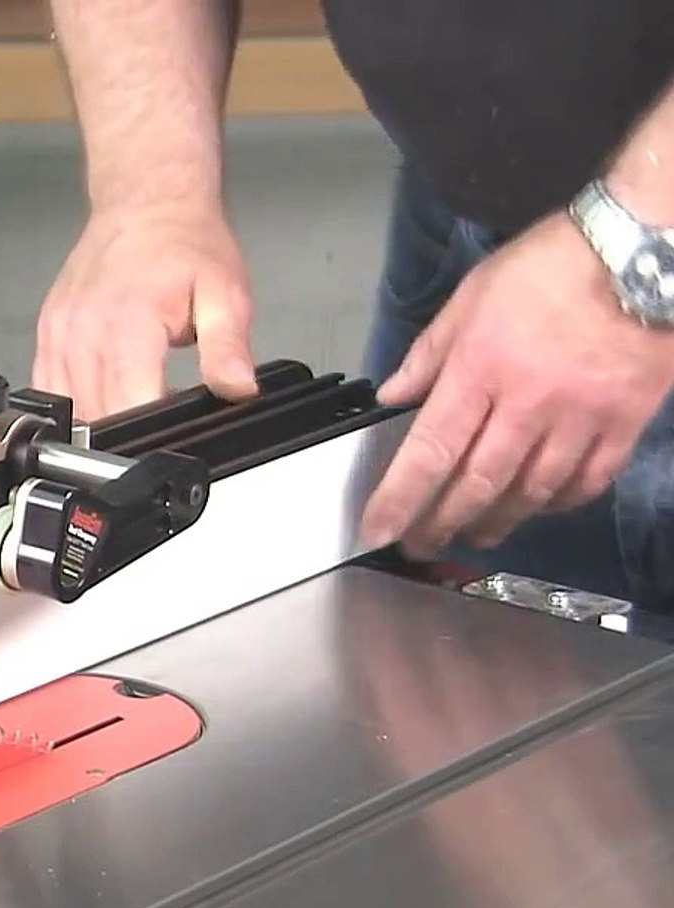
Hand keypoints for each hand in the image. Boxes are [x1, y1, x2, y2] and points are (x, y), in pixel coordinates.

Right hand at [33, 203, 257, 420]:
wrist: (146, 203)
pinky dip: (72, 401)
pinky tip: (99, 390)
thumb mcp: (226, 293)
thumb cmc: (184, 243)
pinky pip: (48, 385)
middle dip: (130, 429)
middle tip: (161, 411)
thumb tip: (237, 389)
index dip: (153, 431)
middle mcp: (85, 330)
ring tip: (134, 399)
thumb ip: (228, 348)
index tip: (173, 425)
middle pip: (96, 415)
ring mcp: (59, 332)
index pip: (129, 406)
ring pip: (69, 407)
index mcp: (128, 324)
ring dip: (100, 419)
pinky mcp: (48, 331)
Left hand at [361, 212, 673, 557]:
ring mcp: (580, 418)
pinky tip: (540, 506)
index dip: (400, 499)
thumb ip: (429, 354)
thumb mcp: (470, 298)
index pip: (430, 451)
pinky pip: (588, 480)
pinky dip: (559, 502)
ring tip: (476, 534)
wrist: (642, 252)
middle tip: (421, 544)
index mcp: (480, 370)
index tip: (377, 530)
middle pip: (478, 484)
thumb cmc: (549, 267)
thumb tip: (393, 396)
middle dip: (443, 523)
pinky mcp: (625, 422)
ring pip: (532, 491)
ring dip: (499, 521)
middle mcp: (527, 404)